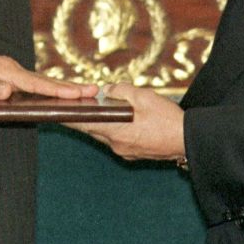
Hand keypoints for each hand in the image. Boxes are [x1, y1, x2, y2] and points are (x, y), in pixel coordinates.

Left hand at [0, 35, 97, 100]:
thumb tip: (8, 93)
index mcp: (5, 71)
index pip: (37, 83)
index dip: (59, 90)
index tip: (81, 94)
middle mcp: (11, 70)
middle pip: (45, 81)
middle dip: (70, 88)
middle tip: (94, 91)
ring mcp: (9, 71)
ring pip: (39, 81)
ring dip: (61, 88)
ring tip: (82, 94)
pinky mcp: (5, 75)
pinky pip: (30, 82)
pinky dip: (46, 87)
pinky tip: (53, 93)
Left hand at [65, 83, 184, 160]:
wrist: (189, 141)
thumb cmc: (167, 119)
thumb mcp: (144, 96)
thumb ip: (121, 90)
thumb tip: (106, 90)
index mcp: (115, 130)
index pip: (83, 123)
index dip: (68, 116)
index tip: (54, 111)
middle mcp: (116, 144)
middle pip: (92, 129)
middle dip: (84, 117)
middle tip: (74, 106)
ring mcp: (125, 151)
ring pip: (104, 134)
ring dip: (100, 123)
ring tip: (96, 109)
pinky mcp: (134, 153)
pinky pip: (117, 139)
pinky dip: (113, 129)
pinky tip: (119, 120)